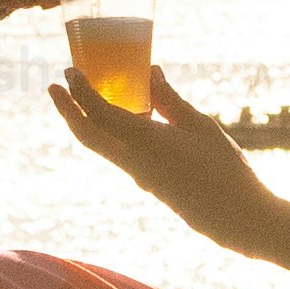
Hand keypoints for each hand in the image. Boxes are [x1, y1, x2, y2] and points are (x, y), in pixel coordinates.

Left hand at [44, 68, 281, 252]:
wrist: (235, 217)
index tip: (69, 71)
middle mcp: (132, 160)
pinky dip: (108, 132)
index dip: (80, 91)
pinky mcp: (147, 182)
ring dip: (86, 121)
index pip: (99, 112)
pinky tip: (122, 118)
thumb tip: (150, 72)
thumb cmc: (223, 167)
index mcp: (144, 141)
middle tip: (54, 86)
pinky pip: (117, 152)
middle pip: (87, 134)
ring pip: (100, 145)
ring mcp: (137, 175)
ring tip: (83, 97)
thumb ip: (170, 100)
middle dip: (67, 110)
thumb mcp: (200, 126)